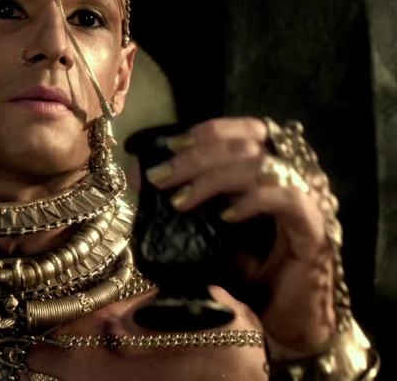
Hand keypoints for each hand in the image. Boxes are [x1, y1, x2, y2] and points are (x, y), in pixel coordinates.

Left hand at [143, 117, 335, 356]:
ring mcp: (308, 200)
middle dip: (196, 156)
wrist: (279, 323)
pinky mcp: (315, 229)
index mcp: (271, 170)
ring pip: (262, 165)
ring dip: (214, 178)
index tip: (169, 146)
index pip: (247, 130)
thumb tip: (138, 172)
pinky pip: (286, 198)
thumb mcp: (204, 233)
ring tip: (180, 201)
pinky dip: (251, 200)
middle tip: (160, 177)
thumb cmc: (245, 275)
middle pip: (248, 143)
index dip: (209, 131)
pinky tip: (225, 216)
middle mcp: (294, 177)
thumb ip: (179, 198)